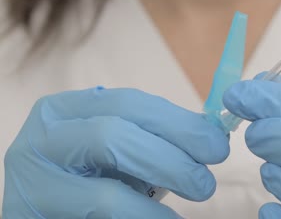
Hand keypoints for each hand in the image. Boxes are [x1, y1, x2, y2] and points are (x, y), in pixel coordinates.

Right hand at [3, 87, 228, 217]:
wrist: (49, 211)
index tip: (216, 145)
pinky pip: (103, 212)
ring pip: (108, 179)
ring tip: (197, 195)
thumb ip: (155, 139)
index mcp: (69, 109)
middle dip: (174, 154)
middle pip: (116, 132)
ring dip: (165, 181)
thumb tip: (212, 136)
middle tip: (207, 180)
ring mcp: (33, 177)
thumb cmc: (92, 179)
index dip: (179, 123)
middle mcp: (45, 135)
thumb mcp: (122, 151)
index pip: (129, 103)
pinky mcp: (32, 211)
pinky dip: (145, 217)